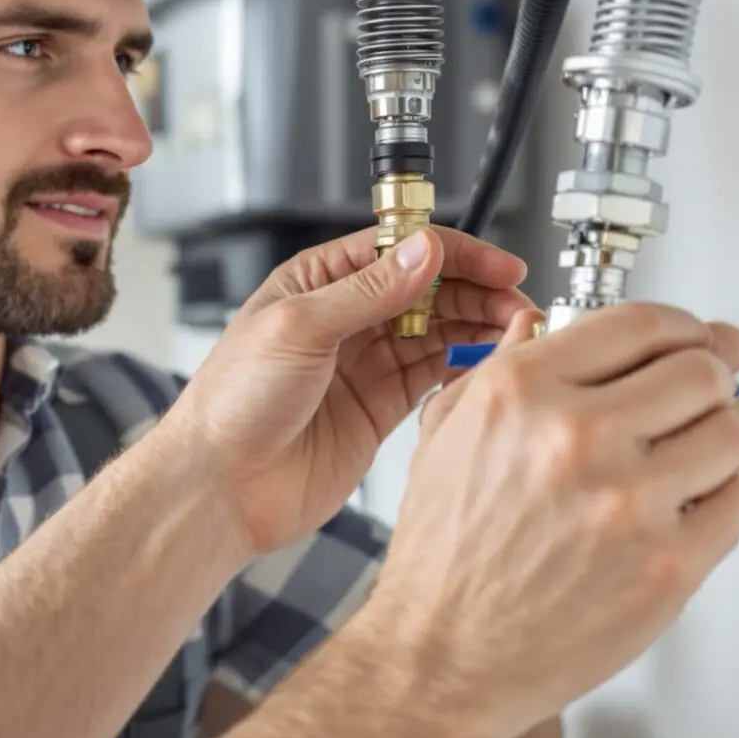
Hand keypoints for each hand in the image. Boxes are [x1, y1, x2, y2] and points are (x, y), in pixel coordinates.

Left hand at [170, 225, 537, 554]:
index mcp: (319, 282)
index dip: (455, 254)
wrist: (220, 488)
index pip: (401, 249)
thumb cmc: (233, 403)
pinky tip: (487, 366)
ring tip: (517, 333)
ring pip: (438, 332)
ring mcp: (365, 363)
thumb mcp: (300, 328)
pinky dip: (465, 369)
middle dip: (477, 292)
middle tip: (518, 305)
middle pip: (429, 289)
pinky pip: (434, 377)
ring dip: (478, 328)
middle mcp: (346, 318)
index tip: (500, 266)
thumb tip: (424, 252)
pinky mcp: (381, 409)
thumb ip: (369, 290)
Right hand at [358, 303, 738, 737]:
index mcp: (522, 391)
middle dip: (710, 381)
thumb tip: (539, 325)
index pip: (642, 323)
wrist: (442, 655)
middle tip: (704, 400)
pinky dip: (722, 501)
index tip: (701, 338)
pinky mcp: (667, 564)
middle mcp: (577, 436)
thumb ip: (500, 367)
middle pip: (701, 371)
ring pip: (730, 433)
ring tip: (692, 459)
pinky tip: (687, 509)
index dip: (685, 326)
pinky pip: (737, 501)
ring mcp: (628, 501)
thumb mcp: (448, 434)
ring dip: (720, 440)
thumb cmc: (445, 556)